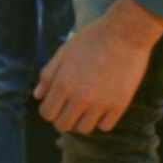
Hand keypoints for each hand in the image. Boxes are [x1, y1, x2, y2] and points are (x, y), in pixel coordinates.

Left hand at [34, 0, 162, 133]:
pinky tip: (103, 105)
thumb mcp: (64, 52)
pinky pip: (105, 126)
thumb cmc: (91, 39)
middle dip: (63, 117)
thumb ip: (48, 75)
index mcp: (63, 84)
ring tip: (87, 105)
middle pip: (63, 126)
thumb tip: (38, 96)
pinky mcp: (119, 106)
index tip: (56, 103)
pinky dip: (102, 119)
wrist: (125, 33)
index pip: (47, 114)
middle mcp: (80, 98)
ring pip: (84, 129)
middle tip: (70, 106)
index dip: (49, 109)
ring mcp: (100, 104)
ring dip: (82, 119)